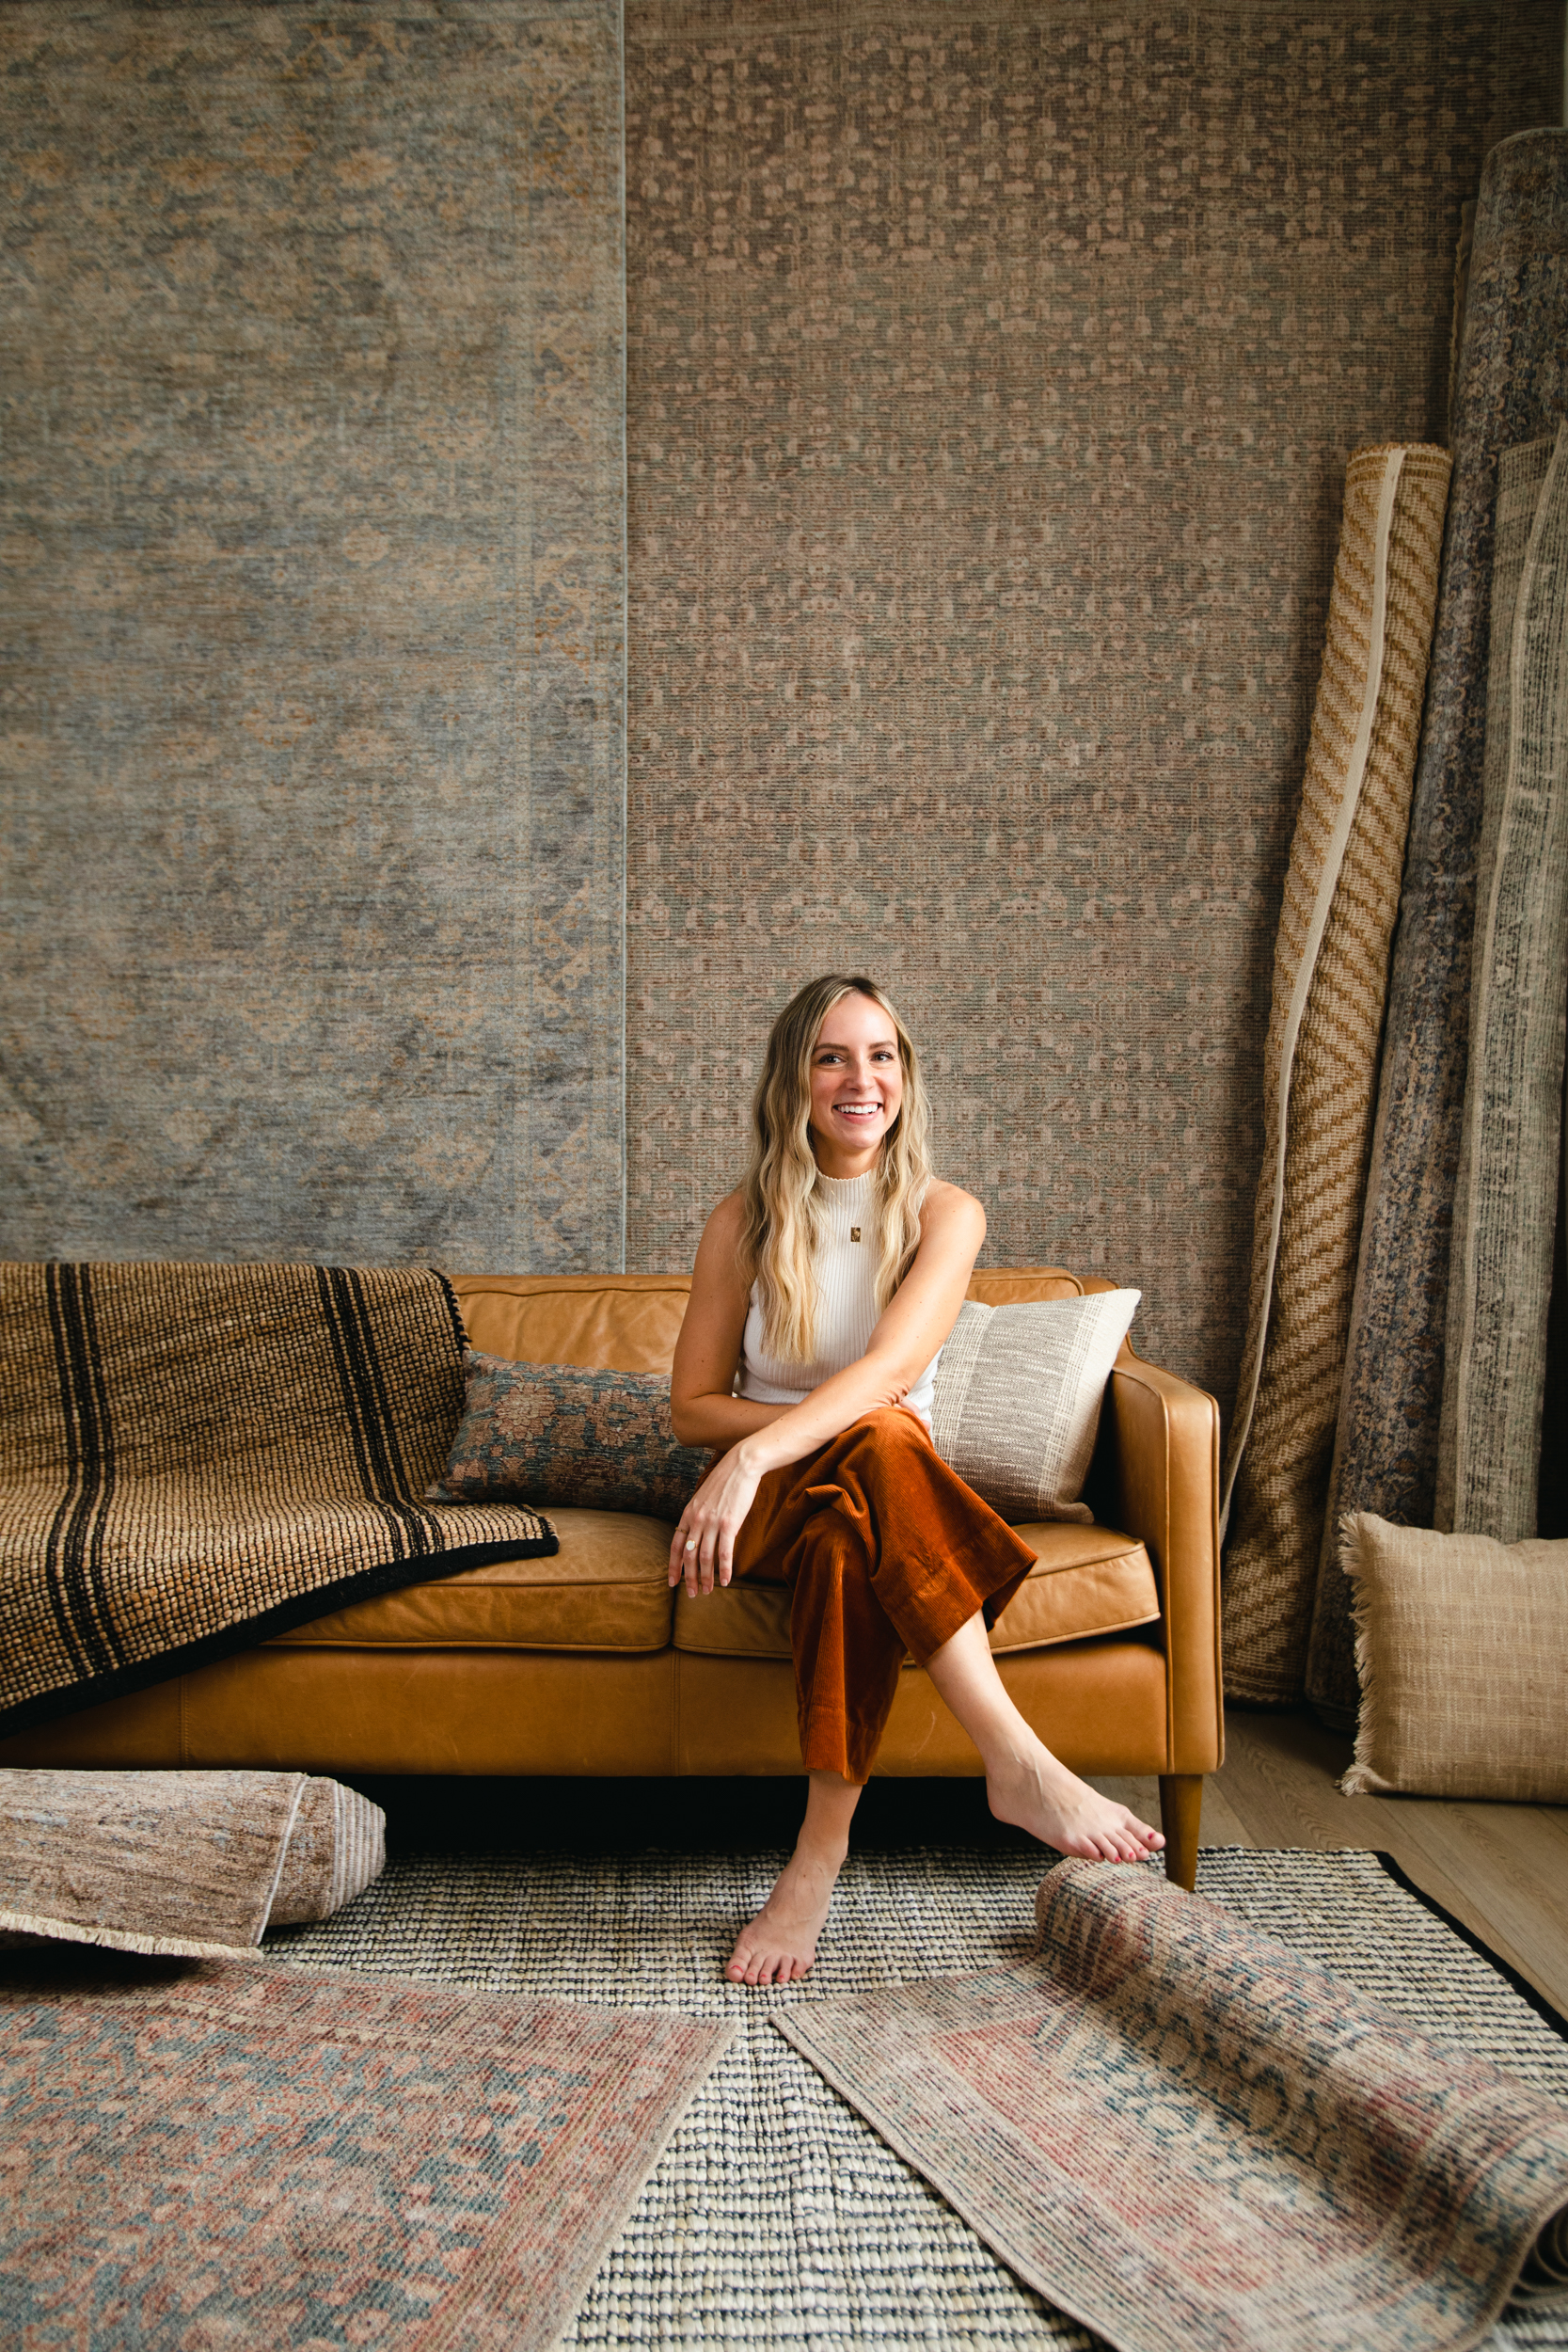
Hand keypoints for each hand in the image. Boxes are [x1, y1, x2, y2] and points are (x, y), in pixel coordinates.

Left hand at [669, 1443, 762, 1594]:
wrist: (742, 1465)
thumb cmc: (726, 1481)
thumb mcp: (704, 1498)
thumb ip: (699, 1516)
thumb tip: (699, 1534)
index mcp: (688, 1513)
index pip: (676, 1545)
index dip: (673, 1566)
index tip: (673, 1582)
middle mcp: (696, 1519)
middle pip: (688, 1555)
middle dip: (689, 1577)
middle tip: (691, 1594)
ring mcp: (712, 1522)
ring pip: (704, 1557)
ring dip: (705, 1578)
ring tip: (708, 1591)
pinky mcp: (729, 1523)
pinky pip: (724, 1553)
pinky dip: (724, 1570)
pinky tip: (726, 1581)